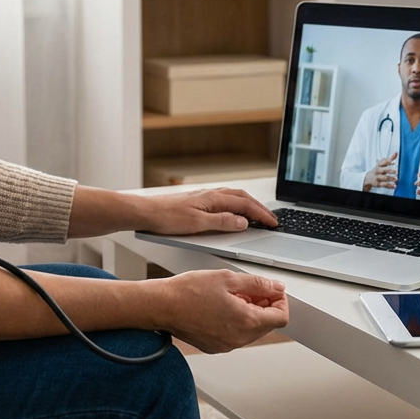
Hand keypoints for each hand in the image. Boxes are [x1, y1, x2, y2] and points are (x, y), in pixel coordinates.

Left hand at [141, 189, 277, 234]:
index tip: (273, 223)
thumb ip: (222, 222)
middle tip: (272, 219)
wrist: (146, 212)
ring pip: (234, 196)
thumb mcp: (197, 224)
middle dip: (259, 208)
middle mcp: (211, 194)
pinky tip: (234, 210)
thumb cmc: (167, 217)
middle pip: (242, 197)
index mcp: (214, 199)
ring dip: (249, 204)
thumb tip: (242, 222)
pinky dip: (236, 204)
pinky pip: (224, 199)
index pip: (245, 205)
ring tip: (258, 214)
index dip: (261, 214)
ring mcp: (204, 196)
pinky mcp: (198, 200)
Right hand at [154, 270, 289, 352]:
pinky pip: (236, 335)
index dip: (280, 301)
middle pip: (267, 325)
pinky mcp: (215, 346)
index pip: (281, 317)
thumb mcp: (228, 278)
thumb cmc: (188, 292)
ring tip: (231, 296)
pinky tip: (221, 307)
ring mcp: (226, 345)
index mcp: (246, 321)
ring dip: (249, 313)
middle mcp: (238, 338)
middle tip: (248, 289)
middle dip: (264, 305)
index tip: (271, 291)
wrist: (162, 306)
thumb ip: (257, 284)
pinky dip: (236, 322)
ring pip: (252, 330)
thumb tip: (276, 288)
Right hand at [363, 153, 397, 190]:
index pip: (383, 162)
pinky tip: (394, 186)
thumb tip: (396, 153)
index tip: (394, 162)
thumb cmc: (378, 170)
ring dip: (391, 178)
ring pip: (384, 178)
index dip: (388, 162)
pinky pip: (384, 185)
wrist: (368, 178)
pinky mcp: (378, 184)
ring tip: (396, 179)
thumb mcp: (382, 164)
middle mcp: (378, 171)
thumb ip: (389, 159)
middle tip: (396, 172)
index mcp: (379, 165)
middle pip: (383, 170)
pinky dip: (389, 186)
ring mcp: (377, 177)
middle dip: (390, 171)